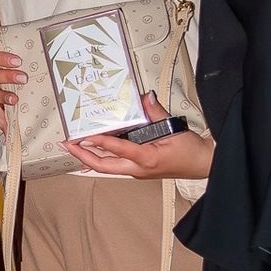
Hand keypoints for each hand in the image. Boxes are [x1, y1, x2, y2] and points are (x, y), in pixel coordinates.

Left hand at [62, 95, 214, 182]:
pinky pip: (114, 165)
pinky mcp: (138, 170)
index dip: (100, 142)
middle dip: (82, 155)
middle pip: (103, 166)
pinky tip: (92, 151)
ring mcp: (136, 171)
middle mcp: (138, 169)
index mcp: (147, 159)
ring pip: (106, 167)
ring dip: (89, 157)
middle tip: (67, 145)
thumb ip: (157, 113)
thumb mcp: (175, 129)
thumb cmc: (191, 151)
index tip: (85, 136)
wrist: (204, 165)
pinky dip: (101, 157)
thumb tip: (144, 98)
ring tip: (74, 146)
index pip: (118, 149)